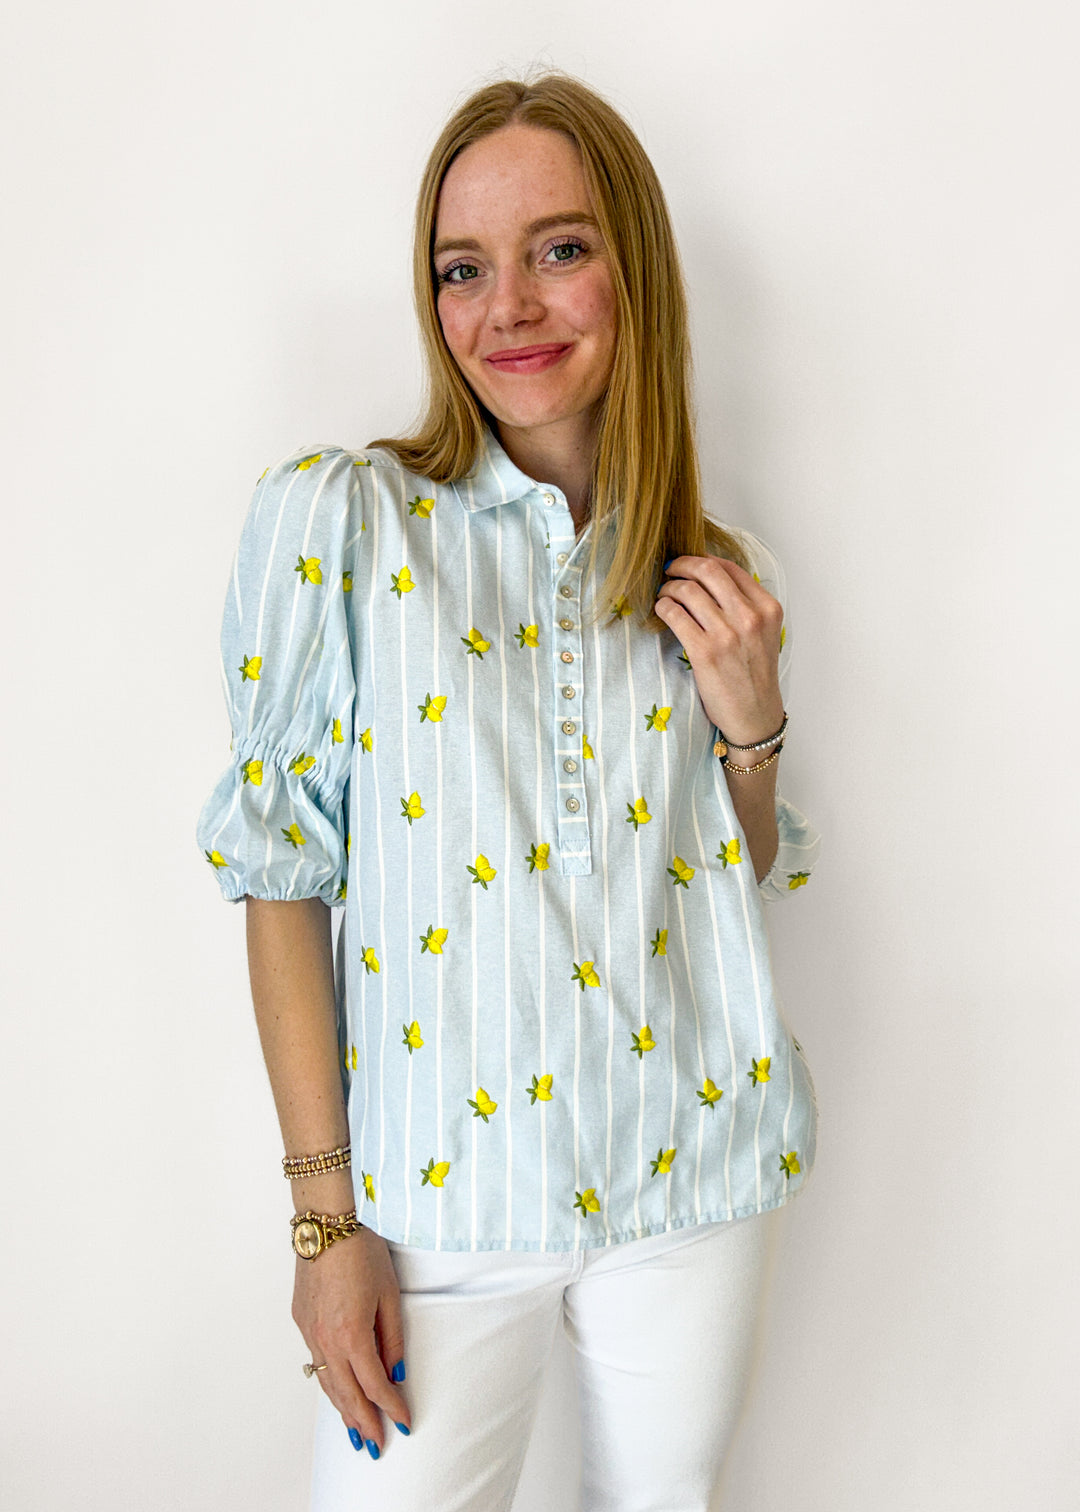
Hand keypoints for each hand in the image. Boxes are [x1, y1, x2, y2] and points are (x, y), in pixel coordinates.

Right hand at [292, 1226, 411, 1457]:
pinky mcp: (301, 1321)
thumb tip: (396, 1372)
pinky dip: (328, 1383)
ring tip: (355, 1431)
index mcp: (353, 1334)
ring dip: (342, 1410)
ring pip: (326, 1382)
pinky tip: (337, 1392)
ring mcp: (309, 1332)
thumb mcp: (389, 1294)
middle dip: (363, 1422)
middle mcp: (326, 1339)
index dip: (391, 1407)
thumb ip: (392, 1337)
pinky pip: (316, 1362)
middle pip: (346, 1394)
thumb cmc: (362, 1251)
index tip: (404, 1423)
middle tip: (375, 1446)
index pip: (374, 1384)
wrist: (326, 1224)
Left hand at [654, 555, 784, 744]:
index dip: (703, 559)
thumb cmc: (755, 674)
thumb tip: (709, 576)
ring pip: (687, 590)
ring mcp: (727, 634)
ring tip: (664, 594)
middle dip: (682, 564)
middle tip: (669, 570)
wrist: (754, 715)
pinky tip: (661, 611)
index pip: (730, 568)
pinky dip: (663, 607)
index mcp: (767, 608)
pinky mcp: (705, 652)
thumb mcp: (764, 633)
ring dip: (669, 587)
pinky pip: (674, 614)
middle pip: (707, 570)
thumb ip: (746, 605)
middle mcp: (750, 617)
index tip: (689, 563)